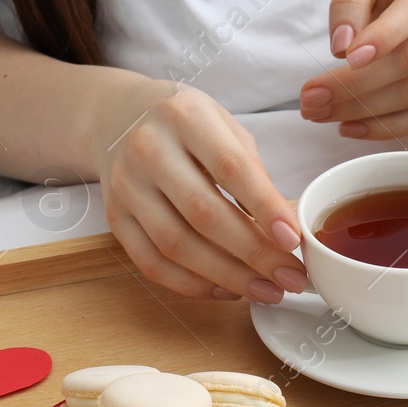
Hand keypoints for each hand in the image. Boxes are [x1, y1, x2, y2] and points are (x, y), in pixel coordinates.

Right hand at [89, 79, 306, 302]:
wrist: (116, 116)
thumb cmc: (182, 123)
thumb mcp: (223, 125)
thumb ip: (252, 172)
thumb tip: (284, 231)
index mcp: (184, 116)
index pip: (230, 168)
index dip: (265, 207)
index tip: (293, 240)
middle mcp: (149, 149)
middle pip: (204, 214)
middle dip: (254, 254)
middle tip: (290, 278)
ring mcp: (126, 185)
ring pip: (177, 245)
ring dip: (227, 276)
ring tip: (266, 290)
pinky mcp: (114, 217)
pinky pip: (151, 263)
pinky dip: (192, 284)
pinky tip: (225, 289)